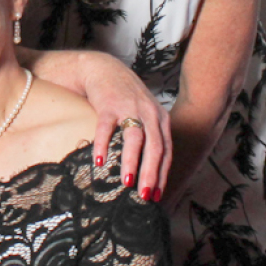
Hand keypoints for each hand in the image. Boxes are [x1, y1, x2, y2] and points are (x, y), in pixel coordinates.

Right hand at [83, 60, 171, 198]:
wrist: (105, 70)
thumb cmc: (125, 98)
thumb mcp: (145, 115)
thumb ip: (150, 137)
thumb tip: (149, 172)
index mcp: (160, 119)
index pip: (166, 151)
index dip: (162, 174)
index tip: (157, 195)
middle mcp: (149, 113)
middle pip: (155, 147)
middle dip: (151, 174)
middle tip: (145, 195)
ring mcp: (129, 108)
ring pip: (135, 138)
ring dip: (131, 162)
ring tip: (126, 182)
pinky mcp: (109, 104)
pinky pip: (107, 128)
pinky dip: (104, 145)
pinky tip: (99, 161)